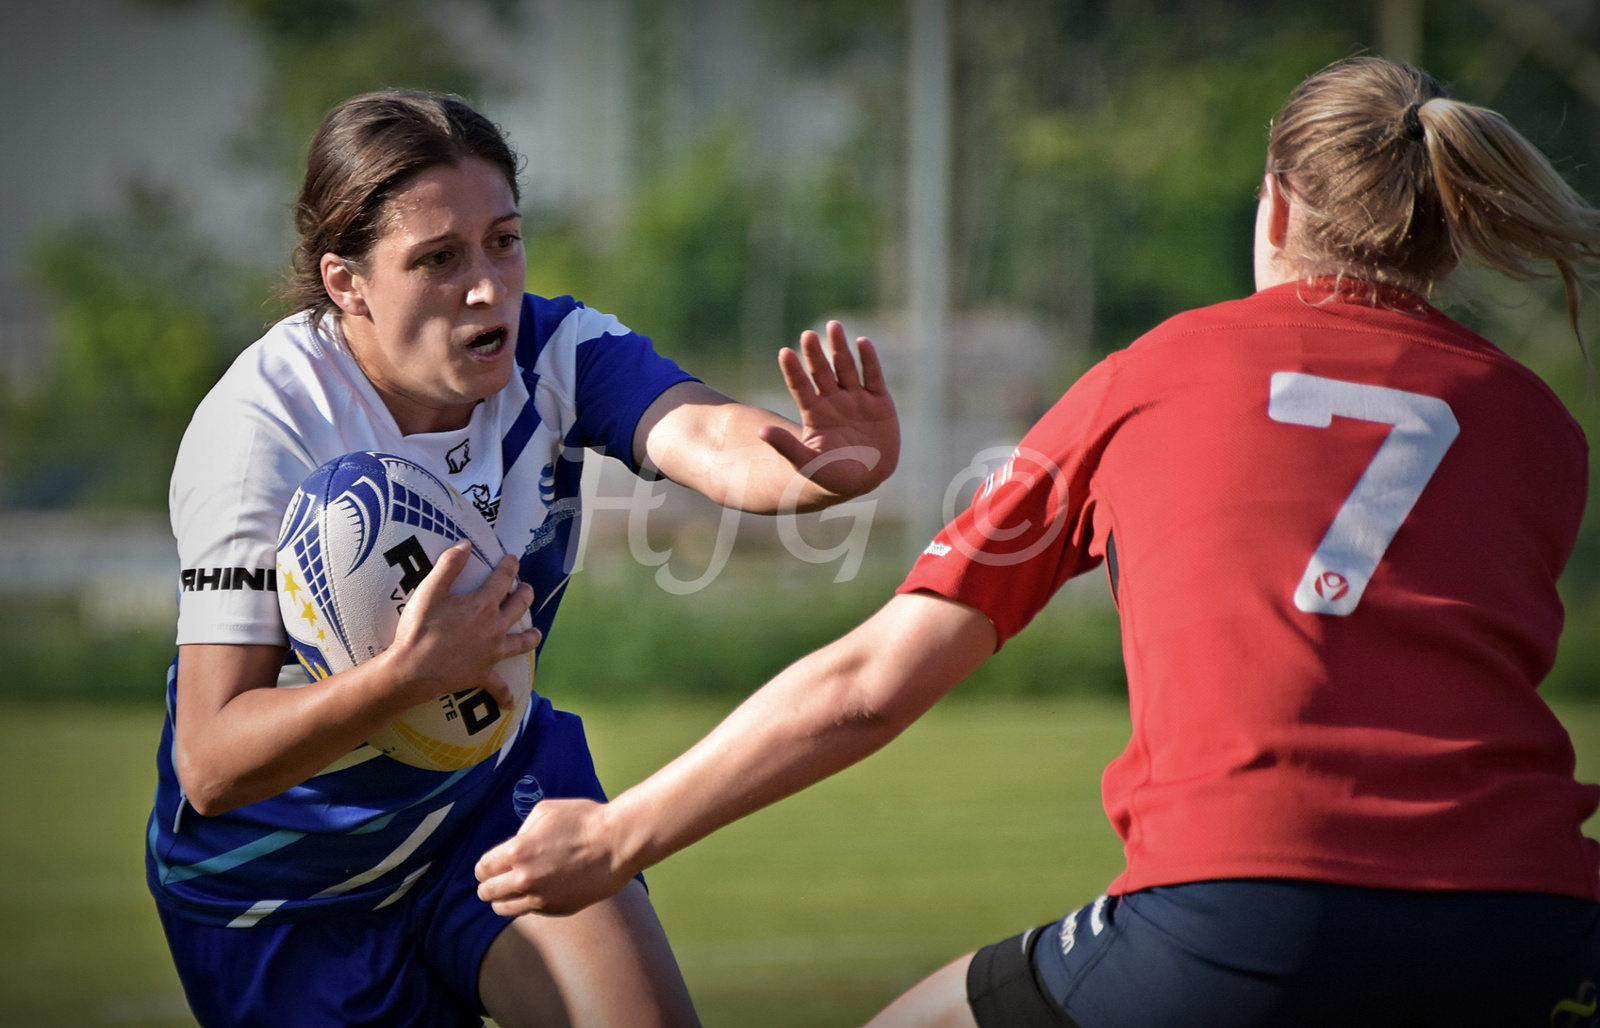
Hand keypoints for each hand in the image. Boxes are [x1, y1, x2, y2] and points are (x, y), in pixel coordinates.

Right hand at [383, 544, 540, 711]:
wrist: (413, 669)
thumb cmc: (419, 629)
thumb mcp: (430, 591)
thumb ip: (448, 565)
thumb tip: (465, 544)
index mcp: (482, 605)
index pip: (503, 579)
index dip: (510, 566)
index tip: (513, 559)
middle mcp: (494, 627)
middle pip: (519, 607)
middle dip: (525, 594)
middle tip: (526, 589)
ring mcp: (492, 652)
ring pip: (521, 643)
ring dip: (531, 637)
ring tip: (536, 633)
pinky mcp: (483, 674)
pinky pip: (499, 687)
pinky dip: (505, 696)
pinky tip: (511, 703)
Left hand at [475, 797, 633, 915]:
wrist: (617, 843)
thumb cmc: (584, 821)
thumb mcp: (545, 811)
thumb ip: (522, 831)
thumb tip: (515, 847)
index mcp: (517, 851)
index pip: (484, 868)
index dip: (483, 868)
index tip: (487, 869)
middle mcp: (524, 878)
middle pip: (488, 892)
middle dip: (487, 887)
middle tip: (490, 885)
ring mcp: (540, 897)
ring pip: (504, 908)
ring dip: (500, 902)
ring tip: (503, 897)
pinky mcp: (557, 909)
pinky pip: (530, 911)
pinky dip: (527, 904)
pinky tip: (533, 895)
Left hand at [759, 320, 898, 500]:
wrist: (865, 482)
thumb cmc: (831, 475)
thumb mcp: (807, 463)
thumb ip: (787, 447)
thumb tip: (761, 432)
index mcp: (814, 414)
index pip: (801, 387)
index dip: (793, 371)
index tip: (784, 353)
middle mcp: (833, 401)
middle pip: (822, 372)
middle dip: (815, 354)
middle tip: (807, 334)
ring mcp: (856, 400)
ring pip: (846, 368)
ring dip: (840, 348)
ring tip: (833, 326)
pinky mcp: (879, 402)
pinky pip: (873, 377)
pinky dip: (869, 361)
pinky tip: (863, 343)